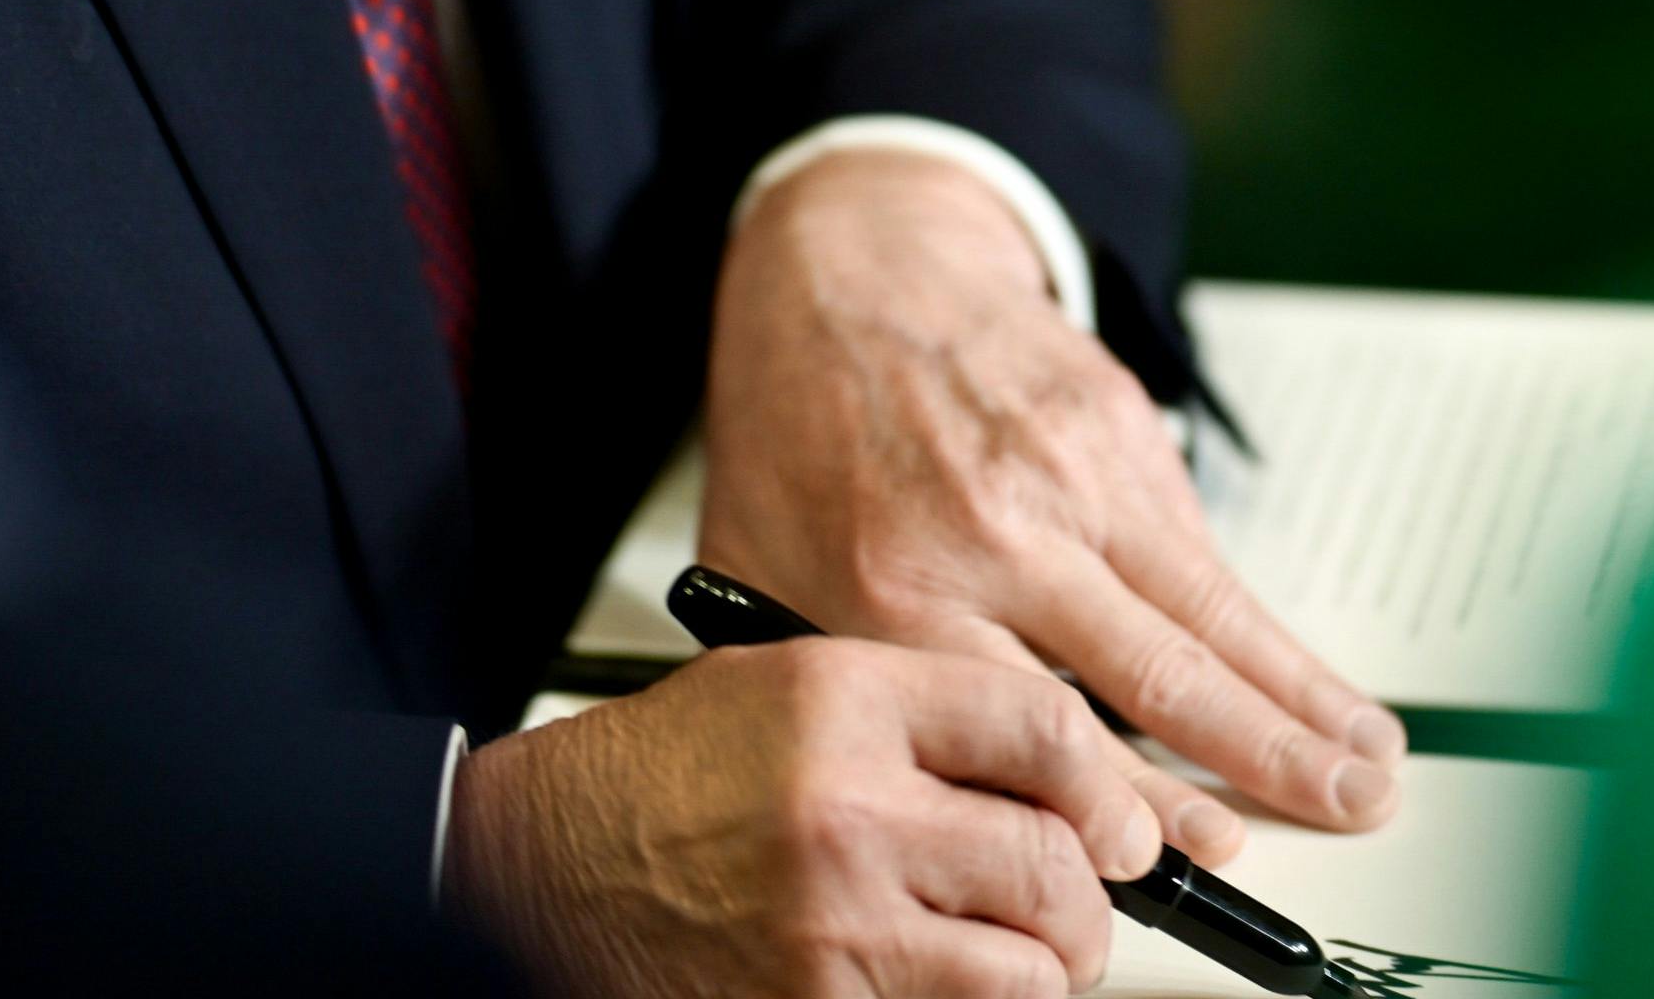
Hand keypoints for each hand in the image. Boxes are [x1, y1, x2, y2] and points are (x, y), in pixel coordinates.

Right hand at [448, 637, 1163, 998]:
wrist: (535, 868)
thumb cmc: (653, 778)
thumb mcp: (786, 683)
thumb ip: (922, 712)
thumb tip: (1062, 773)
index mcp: (844, 706)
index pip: (1043, 731)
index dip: (1106, 785)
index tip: (1118, 821)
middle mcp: (846, 814)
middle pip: (1053, 861)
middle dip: (1086, 897)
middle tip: (1078, 902)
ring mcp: (833, 929)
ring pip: (1028, 971)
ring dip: (1041, 971)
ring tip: (1019, 955)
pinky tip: (941, 982)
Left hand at [698, 150, 1403, 847]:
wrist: (848, 265)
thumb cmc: (801, 426)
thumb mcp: (768, 572)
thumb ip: (853, 684)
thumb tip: (938, 795)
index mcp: (897, 587)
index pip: (1035, 729)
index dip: (1127, 808)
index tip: (1187, 860)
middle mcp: (998, 533)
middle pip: (1156, 675)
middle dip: (1263, 760)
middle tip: (1339, 809)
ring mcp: (1071, 475)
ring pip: (1209, 611)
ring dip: (1301, 695)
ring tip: (1368, 758)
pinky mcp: (1118, 427)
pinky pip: (1200, 548)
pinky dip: (1261, 622)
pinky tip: (1306, 676)